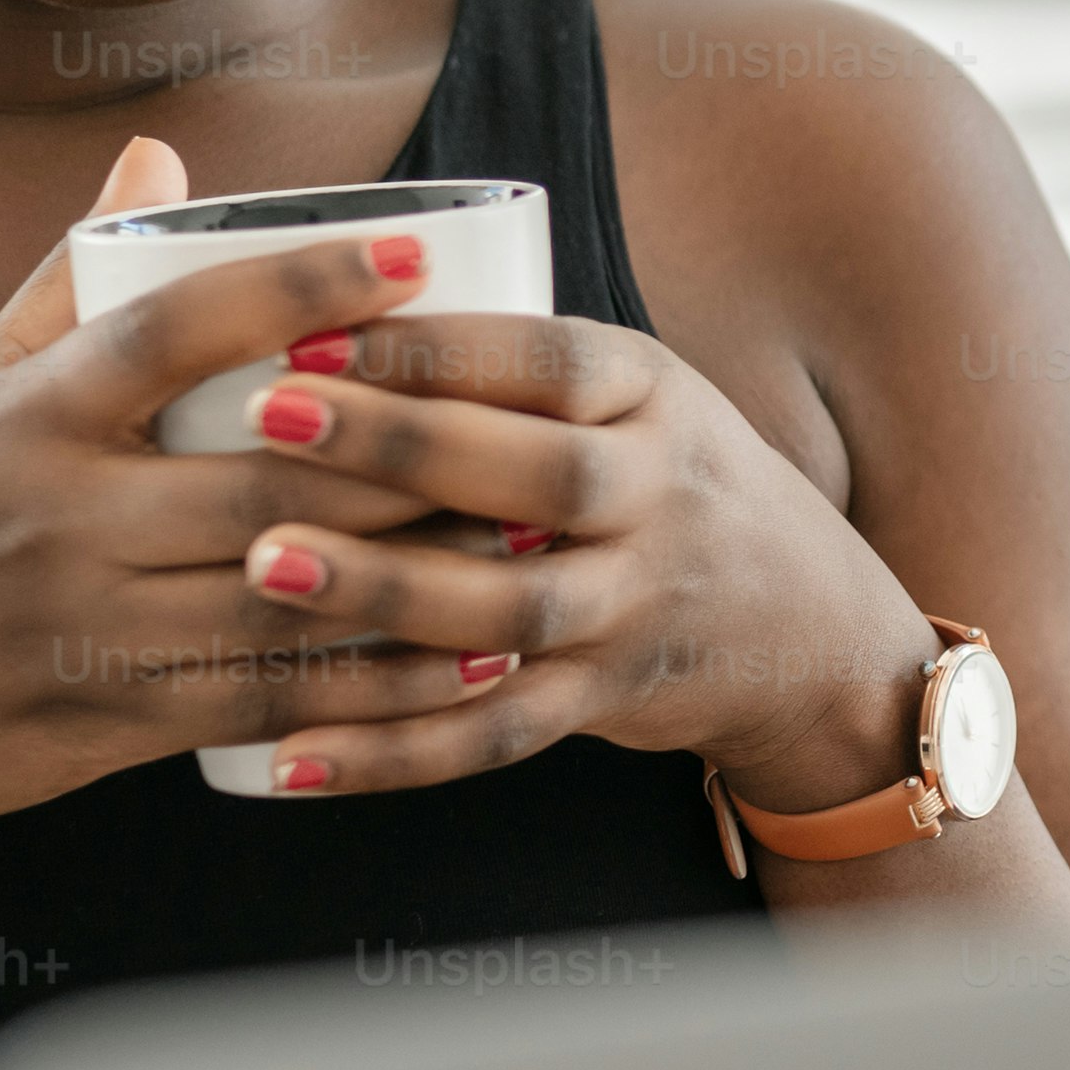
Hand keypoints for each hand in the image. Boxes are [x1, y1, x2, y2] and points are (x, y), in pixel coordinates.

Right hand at [0, 141, 537, 879]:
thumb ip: (66, 288)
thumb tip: (162, 153)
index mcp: (20, 419)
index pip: (177, 326)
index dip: (301, 285)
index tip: (410, 256)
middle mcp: (52, 517)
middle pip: (272, 468)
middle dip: (414, 450)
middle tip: (527, 420)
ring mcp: (80, 627)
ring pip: (290, 591)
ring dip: (425, 571)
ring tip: (535, 536)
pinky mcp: (105, 723)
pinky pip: (269, 701)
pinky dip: (376, 684)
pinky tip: (464, 663)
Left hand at [207, 308, 942, 812]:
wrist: (804, 624)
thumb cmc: (666, 477)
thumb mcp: (632, 394)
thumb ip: (511, 370)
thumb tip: (312, 312)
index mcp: (655, 395)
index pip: (551, 359)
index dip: (433, 347)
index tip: (308, 331)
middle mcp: (660, 496)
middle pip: (541, 475)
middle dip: (401, 443)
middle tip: (270, 413)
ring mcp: (638, 605)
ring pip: (514, 609)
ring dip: (386, 589)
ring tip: (265, 563)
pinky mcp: (605, 698)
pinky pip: (495, 734)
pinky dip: (393, 752)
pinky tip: (290, 757)